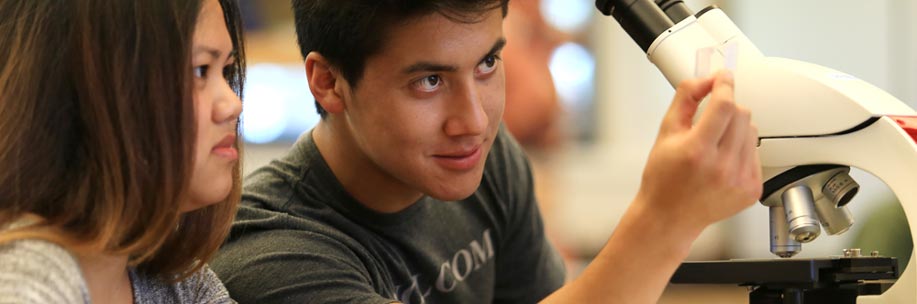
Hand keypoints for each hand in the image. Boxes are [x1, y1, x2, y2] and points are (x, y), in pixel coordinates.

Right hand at [637, 70, 761, 232]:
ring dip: (736, 129)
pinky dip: (742, 149)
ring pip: (752, 131)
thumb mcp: (665, 132)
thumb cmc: (663, 178)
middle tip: (711, 119)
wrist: (669, 216)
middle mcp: (722, 167)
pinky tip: (722, 161)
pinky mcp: (752, 189)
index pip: (724, 104)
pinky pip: (756, 152)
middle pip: (742, 114)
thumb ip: (685, 98)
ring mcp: (740, 180)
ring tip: (715, 144)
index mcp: (697, 151)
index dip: (724, 84)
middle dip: (727, 108)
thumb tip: (706, 79)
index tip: (723, 78)